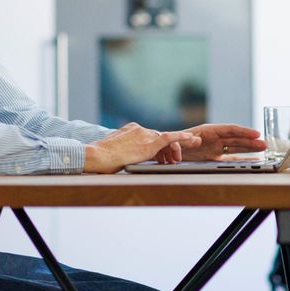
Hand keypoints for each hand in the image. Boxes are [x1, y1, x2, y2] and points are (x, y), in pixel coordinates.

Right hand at [83, 122, 201, 173]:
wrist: (98, 156)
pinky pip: (170, 138)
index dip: (159, 147)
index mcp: (130, 129)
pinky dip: (182, 137)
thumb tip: (127, 155)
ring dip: (175, 149)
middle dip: (169, 149)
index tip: (163, 155)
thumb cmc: (102, 157)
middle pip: (160, 137)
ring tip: (176, 161)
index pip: (150, 136)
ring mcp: (145, 135)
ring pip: (166, 140)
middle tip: (174, 160)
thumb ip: (125, 148)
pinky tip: (191, 138)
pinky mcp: (149, 143)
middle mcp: (139, 129)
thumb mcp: (114, 149)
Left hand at [178, 123, 266, 160]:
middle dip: (250, 140)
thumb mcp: (177, 140)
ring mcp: (215, 146)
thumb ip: (186, 140)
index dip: (243, 131)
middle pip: (236, 138)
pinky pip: (231, 156)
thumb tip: (196, 140)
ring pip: (236, 146)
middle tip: (264, 143)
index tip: (255, 133)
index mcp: (207, 130)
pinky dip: (242, 157)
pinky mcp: (214, 156)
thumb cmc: (171, 143)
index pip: (229, 129)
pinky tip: (252, 159)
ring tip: (263, 148)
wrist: (166, 151)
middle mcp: (214, 138)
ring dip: (249, 148)